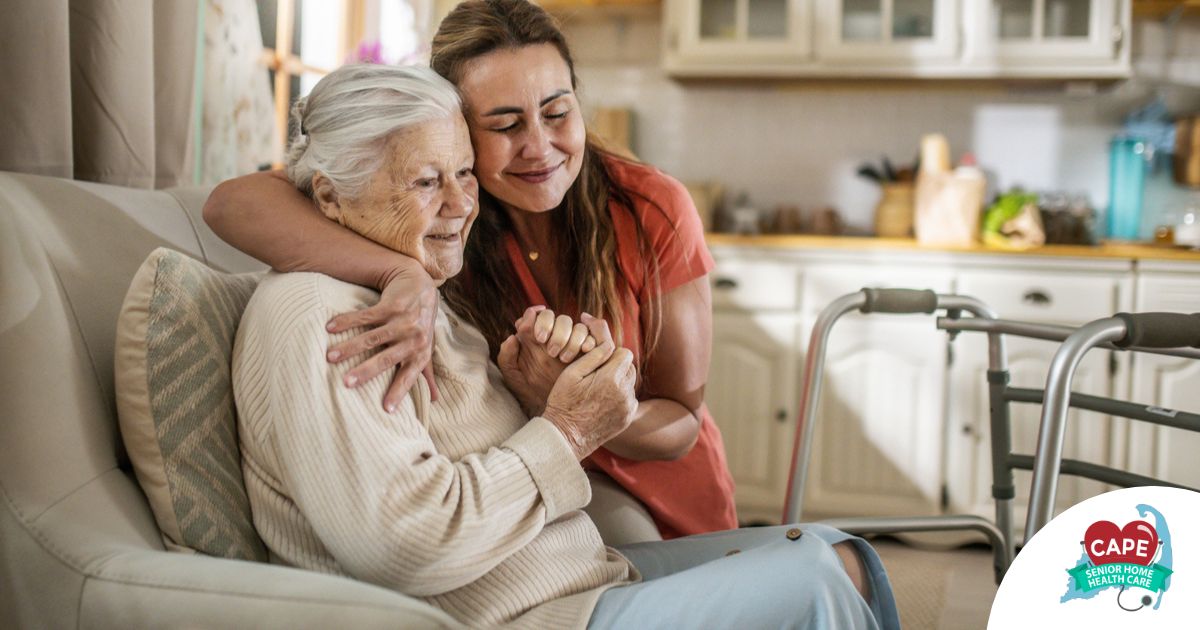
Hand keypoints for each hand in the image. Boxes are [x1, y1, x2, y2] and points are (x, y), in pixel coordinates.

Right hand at [325, 263, 439, 410]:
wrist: (420, 285)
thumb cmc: (421, 324)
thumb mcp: (426, 348)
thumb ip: (427, 374)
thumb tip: (435, 400)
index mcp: (421, 354)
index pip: (409, 376)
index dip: (398, 392)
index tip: (386, 409)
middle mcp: (414, 338)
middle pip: (386, 358)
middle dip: (366, 372)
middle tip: (346, 383)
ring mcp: (403, 321)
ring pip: (372, 337)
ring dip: (349, 347)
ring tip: (329, 357)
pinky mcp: (391, 306)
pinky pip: (366, 316)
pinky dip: (347, 321)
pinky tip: (330, 327)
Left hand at [497, 307, 596, 414]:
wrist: (553, 411)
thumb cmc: (531, 393)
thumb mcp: (514, 378)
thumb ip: (506, 358)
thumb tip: (512, 337)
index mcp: (534, 338)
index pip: (535, 316)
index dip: (537, 320)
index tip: (538, 337)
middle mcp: (554, 335)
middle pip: (556, 316)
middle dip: (555, 329)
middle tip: (551, 350)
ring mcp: (572, 341)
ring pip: (575, 325)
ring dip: (571, 338)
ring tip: (565, 358)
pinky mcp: (588, 349)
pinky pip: (591, 336)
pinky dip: (588, 341)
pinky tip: (584, 351)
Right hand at [540, 314, 638, 460]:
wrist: (565, 437)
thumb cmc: (564, 402)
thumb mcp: (572, 373)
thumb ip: (594, 355)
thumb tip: (608, 343)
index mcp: (611, 378)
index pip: (625, 353)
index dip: (612, 353)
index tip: (599, 359)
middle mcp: (624, 392)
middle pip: (629, 367)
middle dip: (616, 366)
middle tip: (597, 373)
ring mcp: (627, 407)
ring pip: (630, 383)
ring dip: (619, 381)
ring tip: (598, 388)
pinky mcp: (627, 418)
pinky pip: (630, 399)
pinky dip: (620, 396)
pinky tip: (602, 401)